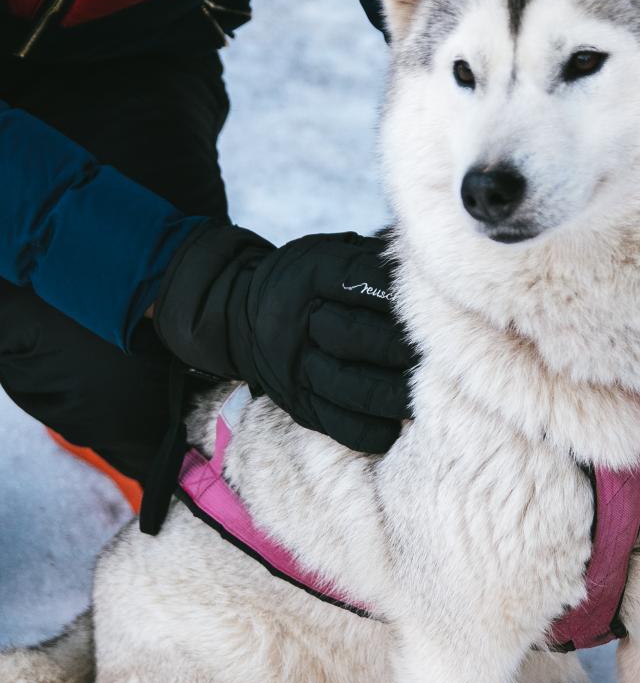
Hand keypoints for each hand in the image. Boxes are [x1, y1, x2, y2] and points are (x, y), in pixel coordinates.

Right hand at [154, 225, 415, 452]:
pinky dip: (368, 430)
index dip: (397, 295)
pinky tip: (394, 427)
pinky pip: (333, 423)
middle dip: (399, 348)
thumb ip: (375, 257)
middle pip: (351, 336)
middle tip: (441, 355)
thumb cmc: (308, 280)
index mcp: (308, 274)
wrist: (240, 314)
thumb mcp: (331, 252)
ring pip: (346, 385)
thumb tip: (429, 264)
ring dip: (390, 395)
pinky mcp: (294, 402)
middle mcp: (295, 320)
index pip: (357, 280)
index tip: (433, 304)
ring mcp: (292, 366)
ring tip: (423, 396)